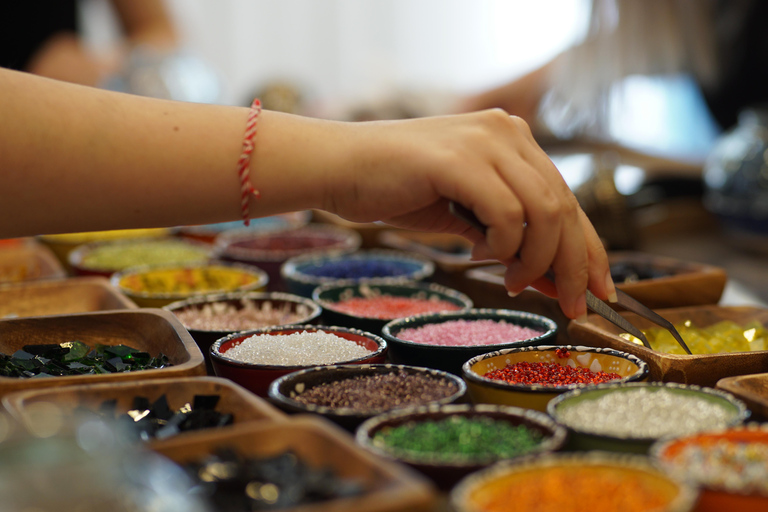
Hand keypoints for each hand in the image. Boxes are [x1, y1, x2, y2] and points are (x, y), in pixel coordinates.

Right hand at [322, 109, 614, 318]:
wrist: (338, 167)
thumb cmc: (395, 190)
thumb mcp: (464, 216)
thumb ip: (507, 238)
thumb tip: (552, 279)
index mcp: (512, 139)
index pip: (567, 198)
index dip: (590, 248)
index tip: (600, 291)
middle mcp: (507, 131)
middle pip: (565, 206)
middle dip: (576, 264)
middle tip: (573, 305)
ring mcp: (484, 140)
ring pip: (545, 212)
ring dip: (537, 260)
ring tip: (514, 282)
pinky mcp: (459, 158)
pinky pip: (507, 212)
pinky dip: (504, 244)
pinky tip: (483, 254)